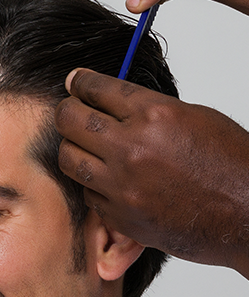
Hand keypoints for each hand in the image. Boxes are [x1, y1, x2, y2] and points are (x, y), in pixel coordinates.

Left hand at [56, 68, 248, 275]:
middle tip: (67, 110)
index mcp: (156, 115)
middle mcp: (132, 148)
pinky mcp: (118, 214)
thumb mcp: (194, 117)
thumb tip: (114, 103)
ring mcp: (121, 184)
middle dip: (65, 111)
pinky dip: (90, 183)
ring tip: (79, 144)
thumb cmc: (229, 164)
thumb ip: (150, 110)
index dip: (81, 83)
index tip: (73, 81)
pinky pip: (87, 192)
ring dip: (70, 147)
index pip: (100, 89)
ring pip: (69, 159)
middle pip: (73, 121)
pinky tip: (103, 178)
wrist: (244, 212)